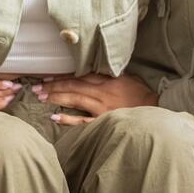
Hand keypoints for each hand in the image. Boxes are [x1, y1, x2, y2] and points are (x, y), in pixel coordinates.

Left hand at [36, 72, 158, 125]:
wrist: (158, 111)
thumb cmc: (144, 95)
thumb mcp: (128, 78)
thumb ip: (110, 74)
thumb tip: (95, 70)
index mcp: (107, 80)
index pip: (80, 75)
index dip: (62, 75)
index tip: (46, 75)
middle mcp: (102, 92)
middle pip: (73, 86)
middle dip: (53, 85)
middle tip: (35, 87)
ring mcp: (102, 108)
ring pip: (75, 100)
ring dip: (56, 97)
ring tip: (41, 97)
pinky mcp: (104, 122)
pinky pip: (84, 120)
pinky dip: (68, 119)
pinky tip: (55, 117)